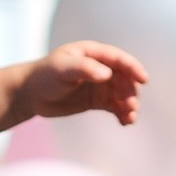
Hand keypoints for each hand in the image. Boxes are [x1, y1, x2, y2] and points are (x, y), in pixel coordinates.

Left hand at [13, 40, 147, 128]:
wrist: (31, 94)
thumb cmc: (44, 75)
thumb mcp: (62, 68)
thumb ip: (84, 68)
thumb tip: (107, 75)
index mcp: (93, 53)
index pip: (119, 59)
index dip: (133, 68)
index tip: (143, 80)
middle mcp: (100, 67)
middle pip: (124, 78)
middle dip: (130, 91)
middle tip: (130, 106)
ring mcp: (100, 84)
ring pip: (122, 94)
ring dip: (129, 105)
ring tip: (129, 118)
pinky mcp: (97, 100)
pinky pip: (115, 107)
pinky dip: (122, 114)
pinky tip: (125, 123)